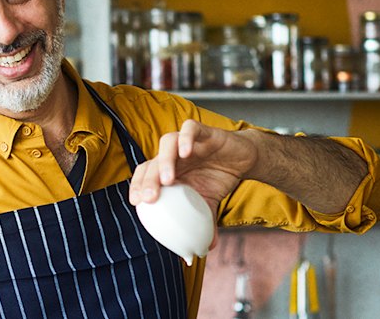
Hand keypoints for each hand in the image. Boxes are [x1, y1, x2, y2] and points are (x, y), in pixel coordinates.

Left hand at [129, 119, 258, 245]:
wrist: (243, 159)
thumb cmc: (217, 178)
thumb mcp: (210, 203)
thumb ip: (204, 223)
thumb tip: (204, 250)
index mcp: (168, 171)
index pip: (144, 175)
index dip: (137, 186)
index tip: (136, 203)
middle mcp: (172, 155)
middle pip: (152, 162)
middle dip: (148, 180)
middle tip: (149, 198)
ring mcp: (186, 141)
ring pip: (166, 143)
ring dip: (165, 160)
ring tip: (168, 180)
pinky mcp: (203, 131)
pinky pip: (190, 129)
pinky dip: (186, 138)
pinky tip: (186, 152)